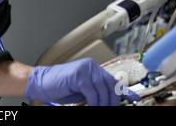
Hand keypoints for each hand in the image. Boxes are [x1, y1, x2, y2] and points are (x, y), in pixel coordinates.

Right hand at [25, 58, 139, 105]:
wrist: (41, 82)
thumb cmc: (60, 87)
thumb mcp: (83, 91)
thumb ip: (96, 92)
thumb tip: (110, 100)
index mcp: (93, 68)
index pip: (113, 81)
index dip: (124, 91)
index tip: (134, 99)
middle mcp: (91, 66)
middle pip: (110, 86)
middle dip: (111, 102)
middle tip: (109, 109)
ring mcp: (85, 69)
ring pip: (103, 90)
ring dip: (102, 104)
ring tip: (97, 108)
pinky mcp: (78, 75)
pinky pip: (92, 92)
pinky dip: (93, 102)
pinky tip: (90, 105)